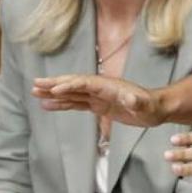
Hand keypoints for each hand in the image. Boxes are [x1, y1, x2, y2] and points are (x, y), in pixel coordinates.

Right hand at [32, 74, 165, 127]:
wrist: (156, 109)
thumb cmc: (151, 107)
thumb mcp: (145, 106)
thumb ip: (137, 102)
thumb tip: (130, 100)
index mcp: (108, 86)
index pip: (85, 83)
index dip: (69, 85)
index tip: (54, 90)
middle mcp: (100, 88)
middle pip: (73, 83)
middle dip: (54, 84)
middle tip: (35, 84)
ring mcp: (98, 96)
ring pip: (71, 93)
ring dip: (53, 93)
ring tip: (35, 93)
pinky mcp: (98, 105)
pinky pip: (76, 103)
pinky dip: (61, 103)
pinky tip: (48, 105)